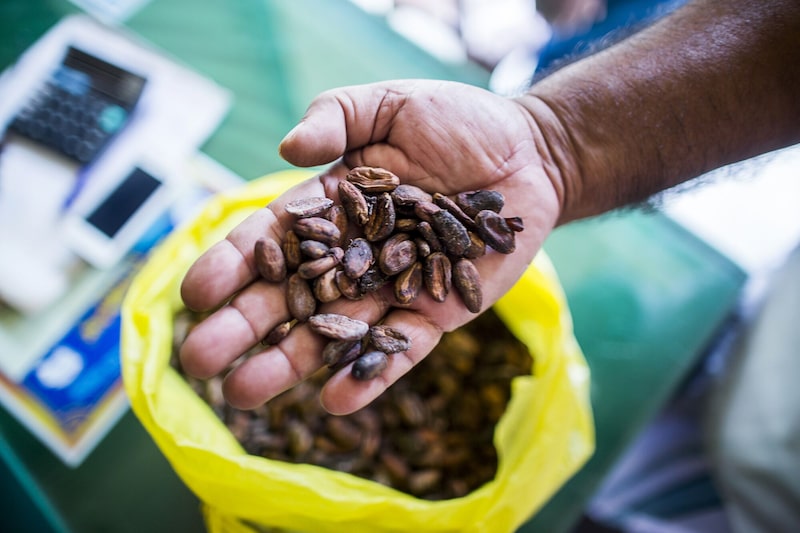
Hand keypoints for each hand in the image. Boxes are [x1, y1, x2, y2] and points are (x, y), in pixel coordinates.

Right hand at [179, 79, 561, 414]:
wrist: (529, 152)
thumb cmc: (458, 122)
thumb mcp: (388, 102)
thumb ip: (335, 117)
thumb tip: (287, 148)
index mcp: (331, 207)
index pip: (271, 239)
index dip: (231, 265)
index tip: (194, 293)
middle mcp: (353, 254)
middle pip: (290, 295)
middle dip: (243, 327)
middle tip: (198, 361)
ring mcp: (393, 287)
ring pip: (334, 331)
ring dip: (290, 363)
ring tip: (246, 395)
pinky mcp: (437, 311)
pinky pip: (400, 347)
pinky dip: (371, 374)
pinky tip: (334, 401)